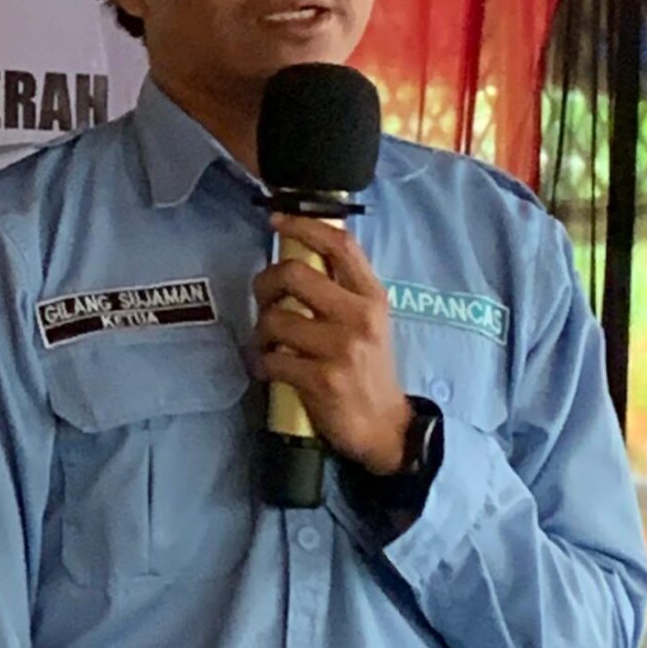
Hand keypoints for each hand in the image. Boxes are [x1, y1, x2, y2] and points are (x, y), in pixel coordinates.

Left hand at [254, 215, 411, 475]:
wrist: (384, 426)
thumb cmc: (368, 369)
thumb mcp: (369, 322)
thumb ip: (342, 290)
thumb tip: (299, 253)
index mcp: (372, 296)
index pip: (340, 245)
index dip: (303, 225)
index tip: (277, 221)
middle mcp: (359, 316)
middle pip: (294, 273)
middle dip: (265, 284)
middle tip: (265, 300)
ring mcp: (341, 348)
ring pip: (275, 318)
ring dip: (262, 332)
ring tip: (271, 344)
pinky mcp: (321, 379)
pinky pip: (270, 359)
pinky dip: (263, 364)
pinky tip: (273, 370)